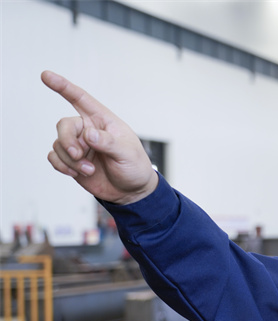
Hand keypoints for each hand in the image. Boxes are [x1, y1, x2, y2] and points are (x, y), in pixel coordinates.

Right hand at [42, 70, 158, 204]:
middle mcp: (88, 130)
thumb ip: (108, 142)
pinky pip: (54, 158)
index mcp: (103, 121)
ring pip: (59, 144)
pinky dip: (62, 166)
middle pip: (64, 125)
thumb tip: (88, 134)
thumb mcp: (127, 154)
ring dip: (70, 160)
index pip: (81, 99)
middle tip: (79, 155)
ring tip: (89, 170)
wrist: (130, 191)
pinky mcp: (71, 161)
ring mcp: (79, 145)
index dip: (63, 86)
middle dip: (67, 141)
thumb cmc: (134, 167)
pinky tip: (77, 173)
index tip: (46, 75)